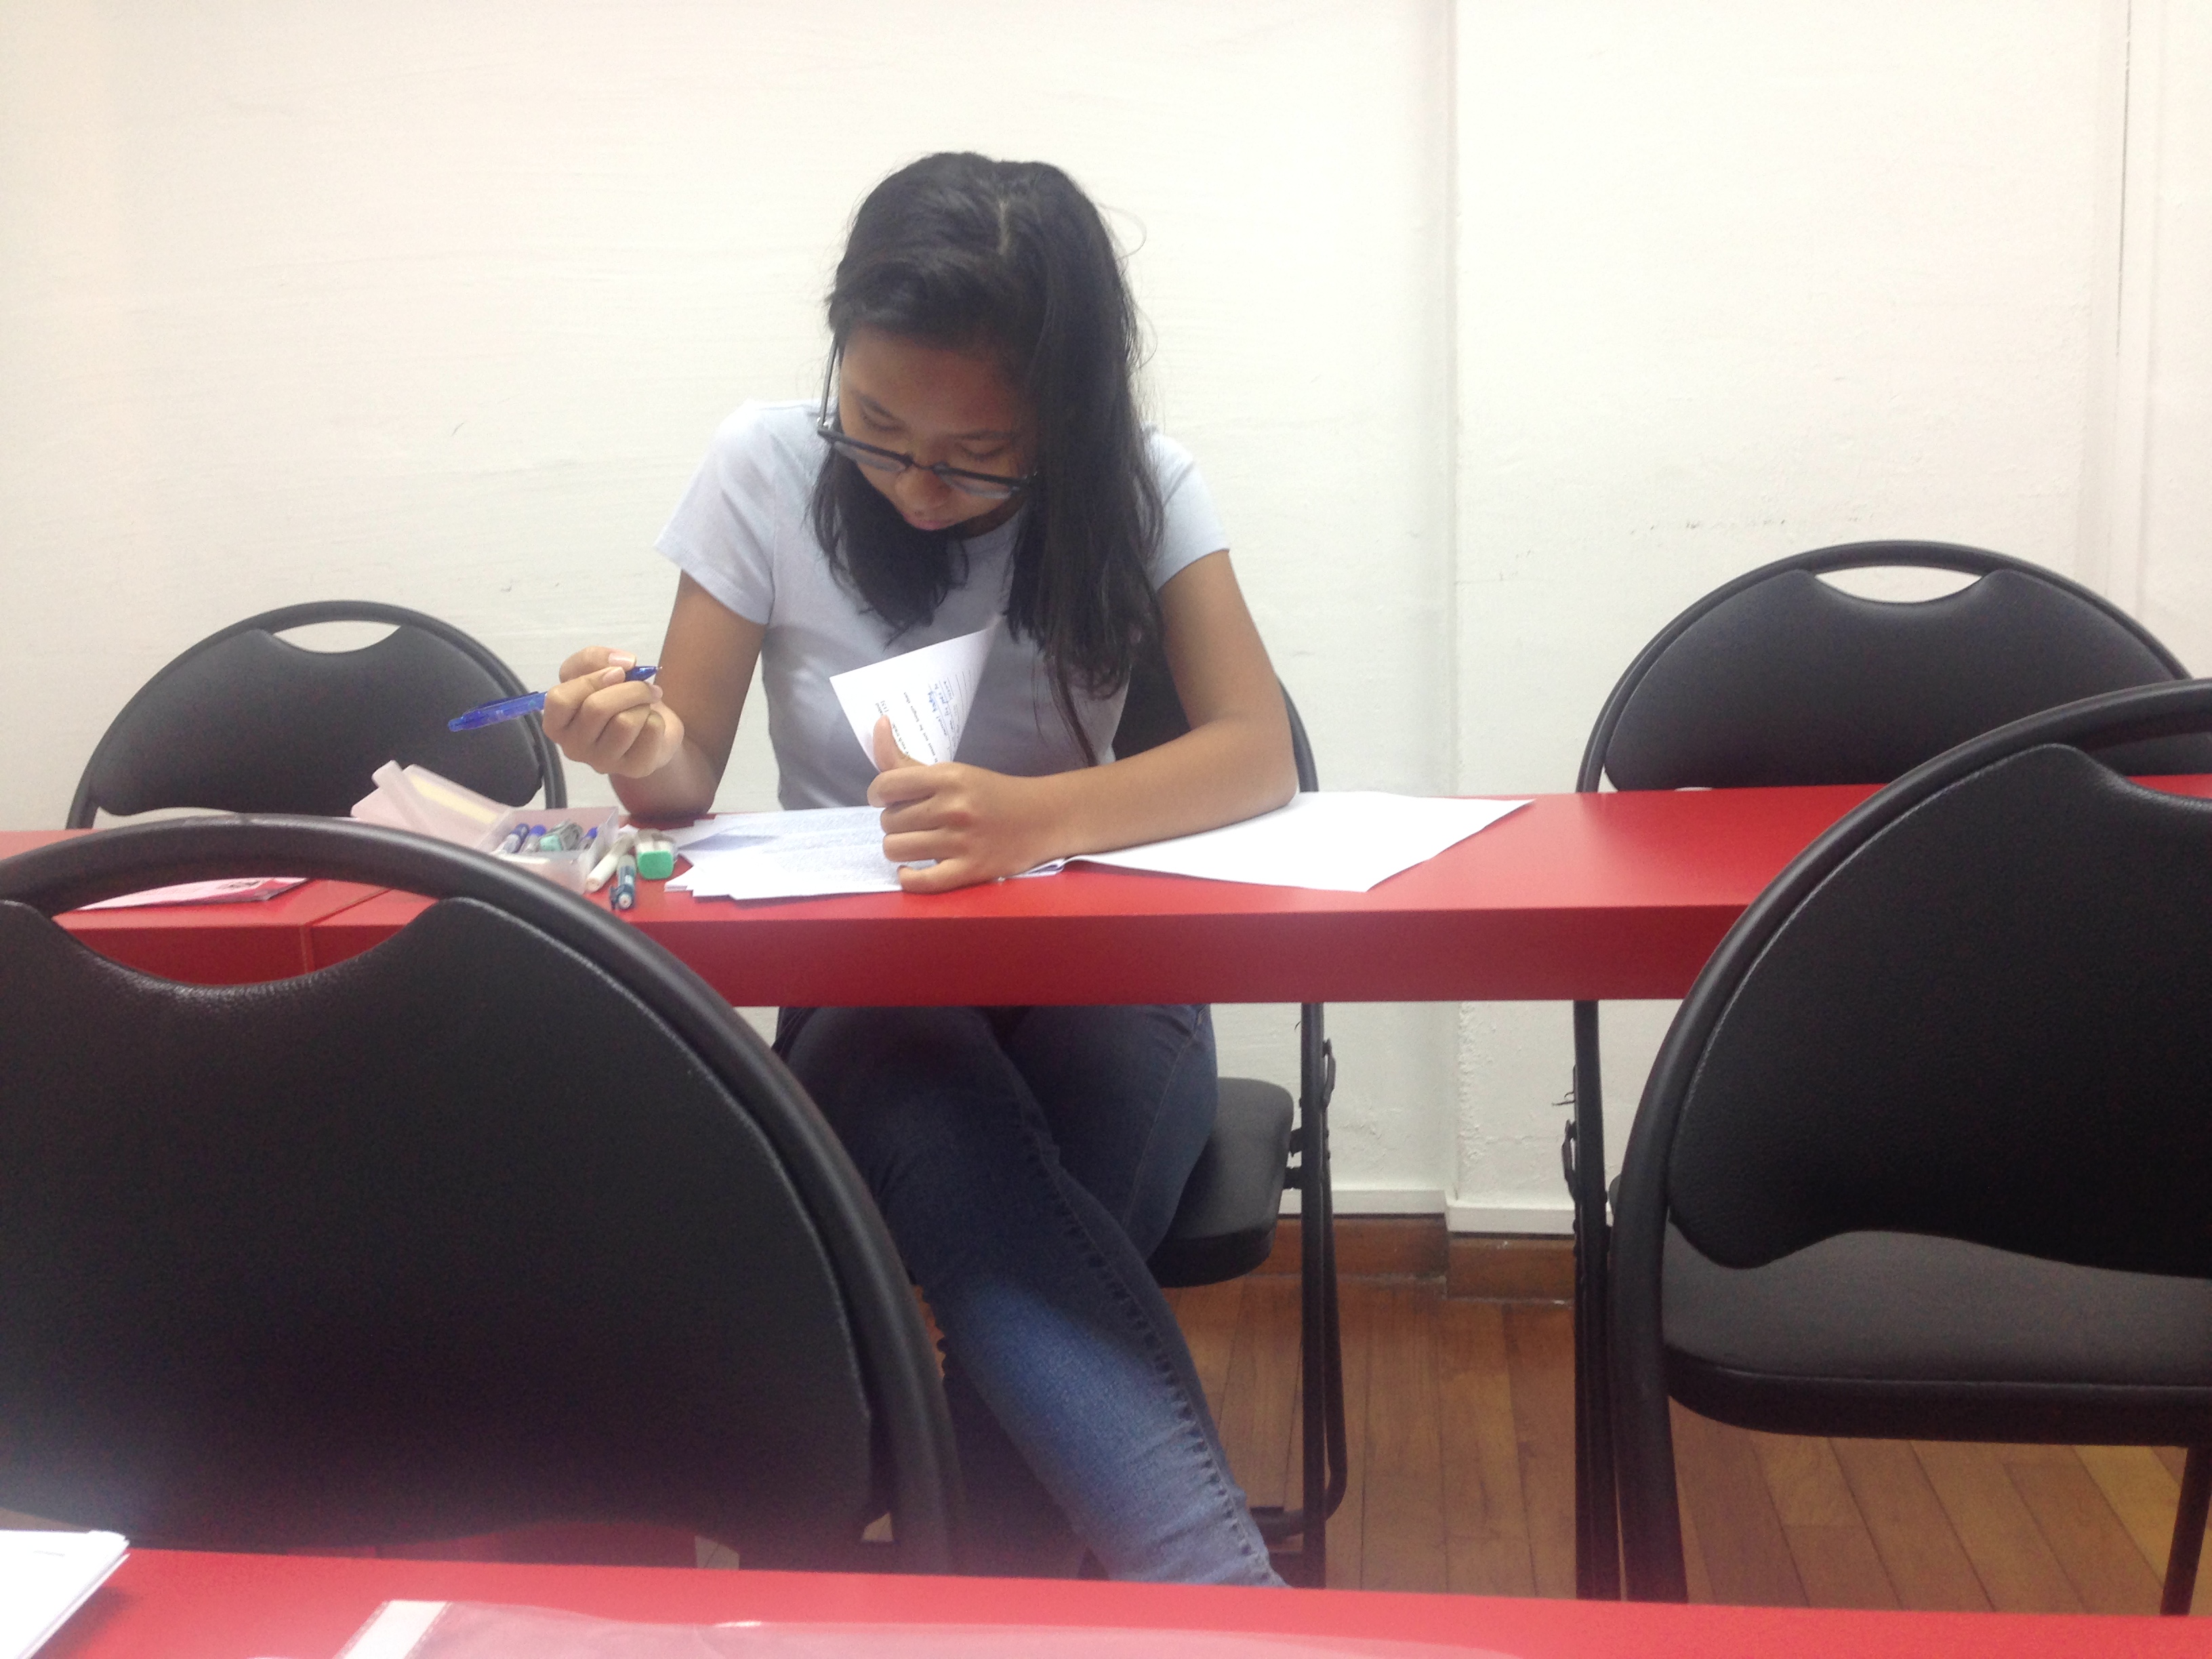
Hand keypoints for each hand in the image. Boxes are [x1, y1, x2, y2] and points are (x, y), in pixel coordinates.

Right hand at [541, 646, 684, 777]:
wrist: (651, 727)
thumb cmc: (615, 698)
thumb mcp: (596, 670)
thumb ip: (594, 658)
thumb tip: (623, 662)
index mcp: (557, 723)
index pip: (560, 699)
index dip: (591, 680)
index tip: (618, 672)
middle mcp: (573, 748)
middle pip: (597, 708)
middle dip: (629, 687)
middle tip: (644, 685)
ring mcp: (602, 762)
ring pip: (625, 722)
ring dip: (643, 703)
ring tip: (646, 704)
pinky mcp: (633, 768)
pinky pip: (650, 731)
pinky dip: (658, 718)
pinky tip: (651, 723)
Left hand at [867, 715, 1057, 892]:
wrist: (1043, 818)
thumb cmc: (990, 794)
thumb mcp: (952, 772)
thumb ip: (908, 759)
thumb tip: (879, 723)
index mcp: (948, 777)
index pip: (886, 786)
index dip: (878, 795)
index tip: (888, 800)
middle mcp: (953, 807)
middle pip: (889, 821)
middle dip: (896, 822)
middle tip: (916, 822)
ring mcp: (962, 842)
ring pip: (896, 850)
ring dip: (901, 848)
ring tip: (917, 843)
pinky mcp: (970, 871)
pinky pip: (920, 882)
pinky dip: (908, 878)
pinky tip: (914, 869)